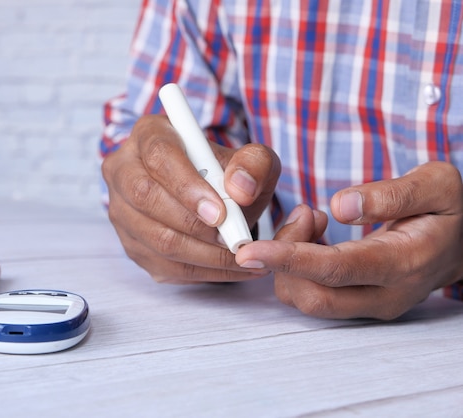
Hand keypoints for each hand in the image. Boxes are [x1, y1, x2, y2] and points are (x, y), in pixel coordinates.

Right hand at [101, 114, 279, 283]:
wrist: (211, 199)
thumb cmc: (225, 173)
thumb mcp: (250, 159)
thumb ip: (253, 164)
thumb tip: (241, 189)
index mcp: (150, 134)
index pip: (159, 156)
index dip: (187, 186)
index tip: (219, 212)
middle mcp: (124, 169)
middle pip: (145, 197)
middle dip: (193, 224)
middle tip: (233, 239)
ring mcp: (120, 209)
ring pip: (154, 238)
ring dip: (203, 254)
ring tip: (241, 255)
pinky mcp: (129, 243)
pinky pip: (162, 264)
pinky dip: (202, 271)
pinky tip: (231, 268)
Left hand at [236, 161, 462, 319]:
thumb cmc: (450, 210)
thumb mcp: (438, 185)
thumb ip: (392, 194)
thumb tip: (341, 207)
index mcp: (404, 263)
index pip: (335, 270)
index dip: (289, 259)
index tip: (250, 250)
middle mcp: (385, 295)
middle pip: (312, 296)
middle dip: (285, 257)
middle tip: (303, 213)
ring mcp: (371, 305)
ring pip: (306, 300)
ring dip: (290, 261)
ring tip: (311, 219)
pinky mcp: (359, 305)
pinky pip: (312, 294)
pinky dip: (297, 267)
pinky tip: (312, 235)